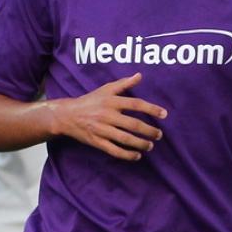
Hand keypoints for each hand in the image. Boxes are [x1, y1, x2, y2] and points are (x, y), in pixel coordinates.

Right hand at [49, 73, 166, 160]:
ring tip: (150, 145)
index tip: (164, 114)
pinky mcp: (97, 142)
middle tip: (159, 134)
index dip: (151, 109)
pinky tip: (137, 156)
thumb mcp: (106, 89)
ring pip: (125, 139)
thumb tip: (140, 75)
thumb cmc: (90, 100)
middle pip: (133, 124)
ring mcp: (102, 130)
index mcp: (111, 101)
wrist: (67, 115)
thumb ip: (124, 83)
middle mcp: (108, 115)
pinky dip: (126, 154)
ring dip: (140, 143)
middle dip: (149, 130)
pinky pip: (114, 150)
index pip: (135, 104)